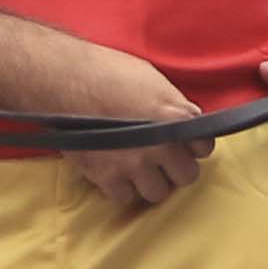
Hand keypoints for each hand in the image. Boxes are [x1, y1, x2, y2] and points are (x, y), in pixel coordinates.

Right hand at [58, 44, 212, 211]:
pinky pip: (125, 197)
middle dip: (175, 167)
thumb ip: (173, 105)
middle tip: (160, 158)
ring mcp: (134, 164)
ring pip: (158, 192)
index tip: (182, 143)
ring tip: (137, 167)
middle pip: (186, 176)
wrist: (63, 80)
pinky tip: (114, 171)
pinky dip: (120, 188)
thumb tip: (185, 119)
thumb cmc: (107, 71)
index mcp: (175, 117)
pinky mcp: (106, 177)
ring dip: (150, 182)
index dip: (192, 145)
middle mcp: (161, 145)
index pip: (205, 147)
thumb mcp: (152, 80)